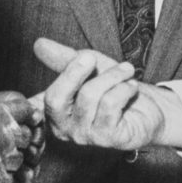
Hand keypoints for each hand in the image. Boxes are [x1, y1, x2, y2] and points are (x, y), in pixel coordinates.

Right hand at [0, 91, 44, 182]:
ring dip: (10, 160)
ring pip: (19, 160)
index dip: (24, 116)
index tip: (21, 120)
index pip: (24, 112)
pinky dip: (3, 179)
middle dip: (18, 139)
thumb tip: (9, 111)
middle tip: (3, 142)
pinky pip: (8, 182)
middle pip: (25, 137)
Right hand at [33, 38, 181, 150]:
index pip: (34, 101)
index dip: (31, 93)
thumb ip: (64, 58)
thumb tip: (39, 44)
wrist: (150, 108)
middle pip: (55, 99)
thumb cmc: (115, 88)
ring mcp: (85, 136)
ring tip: (126, 70)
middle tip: (90, 56)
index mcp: (54, 112)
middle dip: (73, 72)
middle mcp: (64, 128)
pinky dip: (124, 88)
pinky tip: (132, 87)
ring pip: (89, 96)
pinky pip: (110, 105)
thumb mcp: (89, 67)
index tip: (42, 78)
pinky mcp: (108, 138)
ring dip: (112, 75)